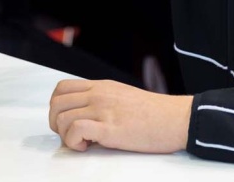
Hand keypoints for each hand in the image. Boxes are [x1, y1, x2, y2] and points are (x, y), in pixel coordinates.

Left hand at [48, 79, 192, 153]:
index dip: (57, 107)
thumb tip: (85, 115)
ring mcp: (102, 110)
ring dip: (65, 135)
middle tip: (71, 136)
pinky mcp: (109, 128)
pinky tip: (87, 147)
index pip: (62, 89)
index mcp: (101, 86)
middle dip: (56, 123)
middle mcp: (98, 95)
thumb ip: (102, 100)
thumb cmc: (155, 113)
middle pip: (56, 103)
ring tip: (83, 143)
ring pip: (62, 117)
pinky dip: (73, 142)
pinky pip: (75, 130)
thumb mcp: (123, 95)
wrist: (177, 119)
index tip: (66, 121)